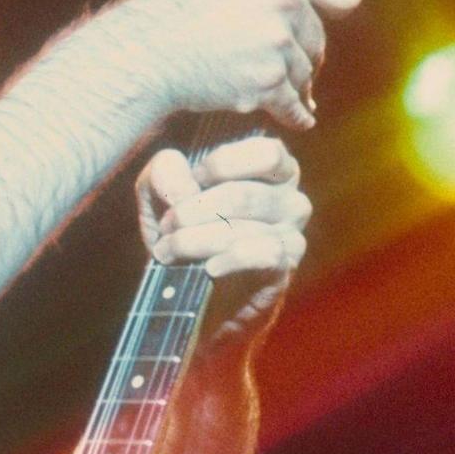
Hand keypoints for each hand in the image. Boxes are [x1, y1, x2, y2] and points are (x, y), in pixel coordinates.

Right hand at [115, 0, 364, 129]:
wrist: (148, 52)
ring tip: (287, 94)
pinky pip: (292, 103)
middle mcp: (284, 2)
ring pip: (302, 72)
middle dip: (306, 56)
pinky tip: (301, 119)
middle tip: (297, 68)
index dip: (340, 5)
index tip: (336, 18)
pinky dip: (296, 114)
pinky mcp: (266, 80)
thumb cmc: (178, 12)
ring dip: (295, 87)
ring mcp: (276, 42)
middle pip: (316, 39)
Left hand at [137, 135, 309, 336]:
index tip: (191, 182)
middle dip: (192, 211)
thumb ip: (163, 173)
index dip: (221, 165)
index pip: (267, 152)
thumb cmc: (184, 236)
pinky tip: (209, 269)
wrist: (193, 302)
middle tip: (166, 226)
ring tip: (169, 251)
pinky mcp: (285, 268)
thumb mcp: (162, 198)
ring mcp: (292, 233)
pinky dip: (230, 259)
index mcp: (271, 171)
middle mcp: (289, 198)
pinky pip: (264, 254)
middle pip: (242, 194)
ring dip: (196, 239)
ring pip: (245, 226)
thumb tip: (184, 182)